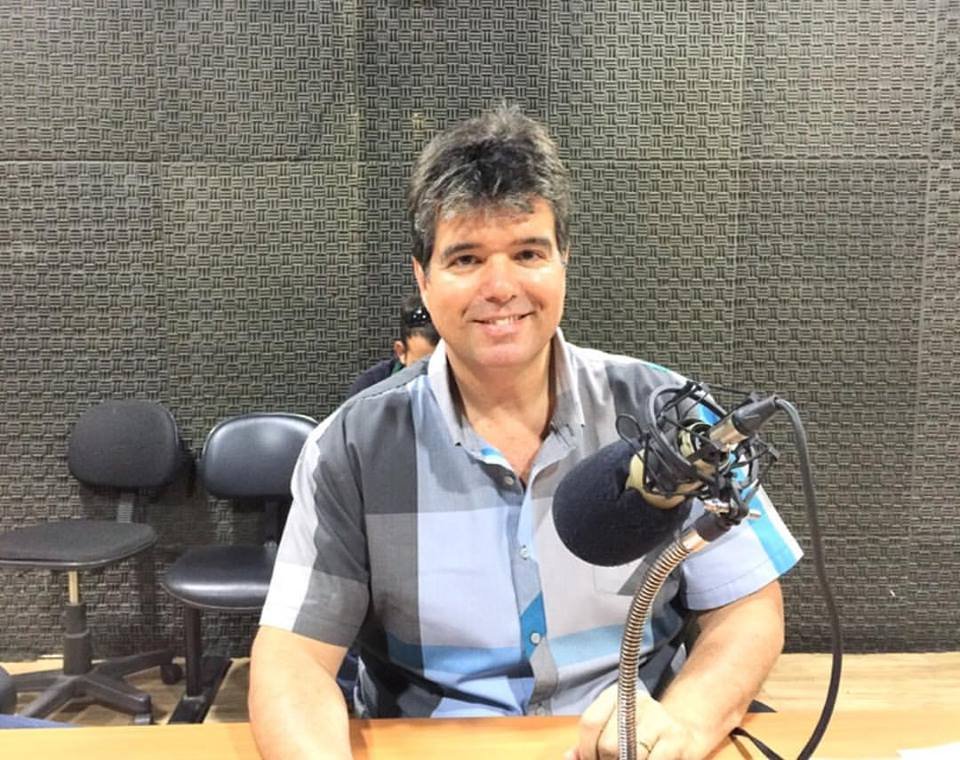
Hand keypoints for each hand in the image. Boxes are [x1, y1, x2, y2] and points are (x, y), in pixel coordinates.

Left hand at [565, 683, 704, 759]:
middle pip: (608, 743)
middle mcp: (638, 701)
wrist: (684, 733)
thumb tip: (570, 755)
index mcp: (617, 695)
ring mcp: (660, 718)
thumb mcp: (612, 731)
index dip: (587, 750)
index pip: (590, 722)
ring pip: (631, 755)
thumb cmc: (641, 735)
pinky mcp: (677, 738)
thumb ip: (589, 744)